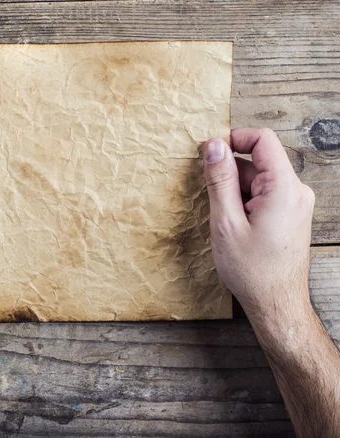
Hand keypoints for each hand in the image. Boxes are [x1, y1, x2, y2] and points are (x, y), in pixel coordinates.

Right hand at [203, 128, 314, 319]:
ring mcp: (296, 202)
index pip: (263, 140)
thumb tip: (213, 146)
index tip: (211, 155)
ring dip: (236, 192)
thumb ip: (220, 180)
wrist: (276, 302)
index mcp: (284, 189)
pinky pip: (264, 193)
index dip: (234, 140)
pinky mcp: (291, 212)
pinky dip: (245, 202)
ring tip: (228, 223)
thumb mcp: (226, 222)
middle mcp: (297, 191)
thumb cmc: (252, 270)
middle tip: (215, 204)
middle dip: (230, 175)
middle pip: (257, 162)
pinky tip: (237, 226)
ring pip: (258, 179)